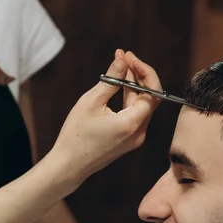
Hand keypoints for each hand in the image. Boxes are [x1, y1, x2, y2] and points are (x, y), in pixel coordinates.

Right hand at [49, 50, 161, 184]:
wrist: (69, 165)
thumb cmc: (76, 135)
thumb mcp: (91, 102)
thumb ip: (112, 79)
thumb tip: (123, 60)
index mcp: (132, 124)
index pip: (153, 92)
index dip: (144, 71)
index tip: (129, 57)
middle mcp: (139, 133)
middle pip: (150, 97)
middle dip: (139, 74)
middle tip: (123, 56)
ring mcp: (136, 138)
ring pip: (142, 105)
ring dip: (134, 85)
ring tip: (120, 65)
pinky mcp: (129, 139)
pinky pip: (135, 114)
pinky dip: (129, 98)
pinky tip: (120, 84)